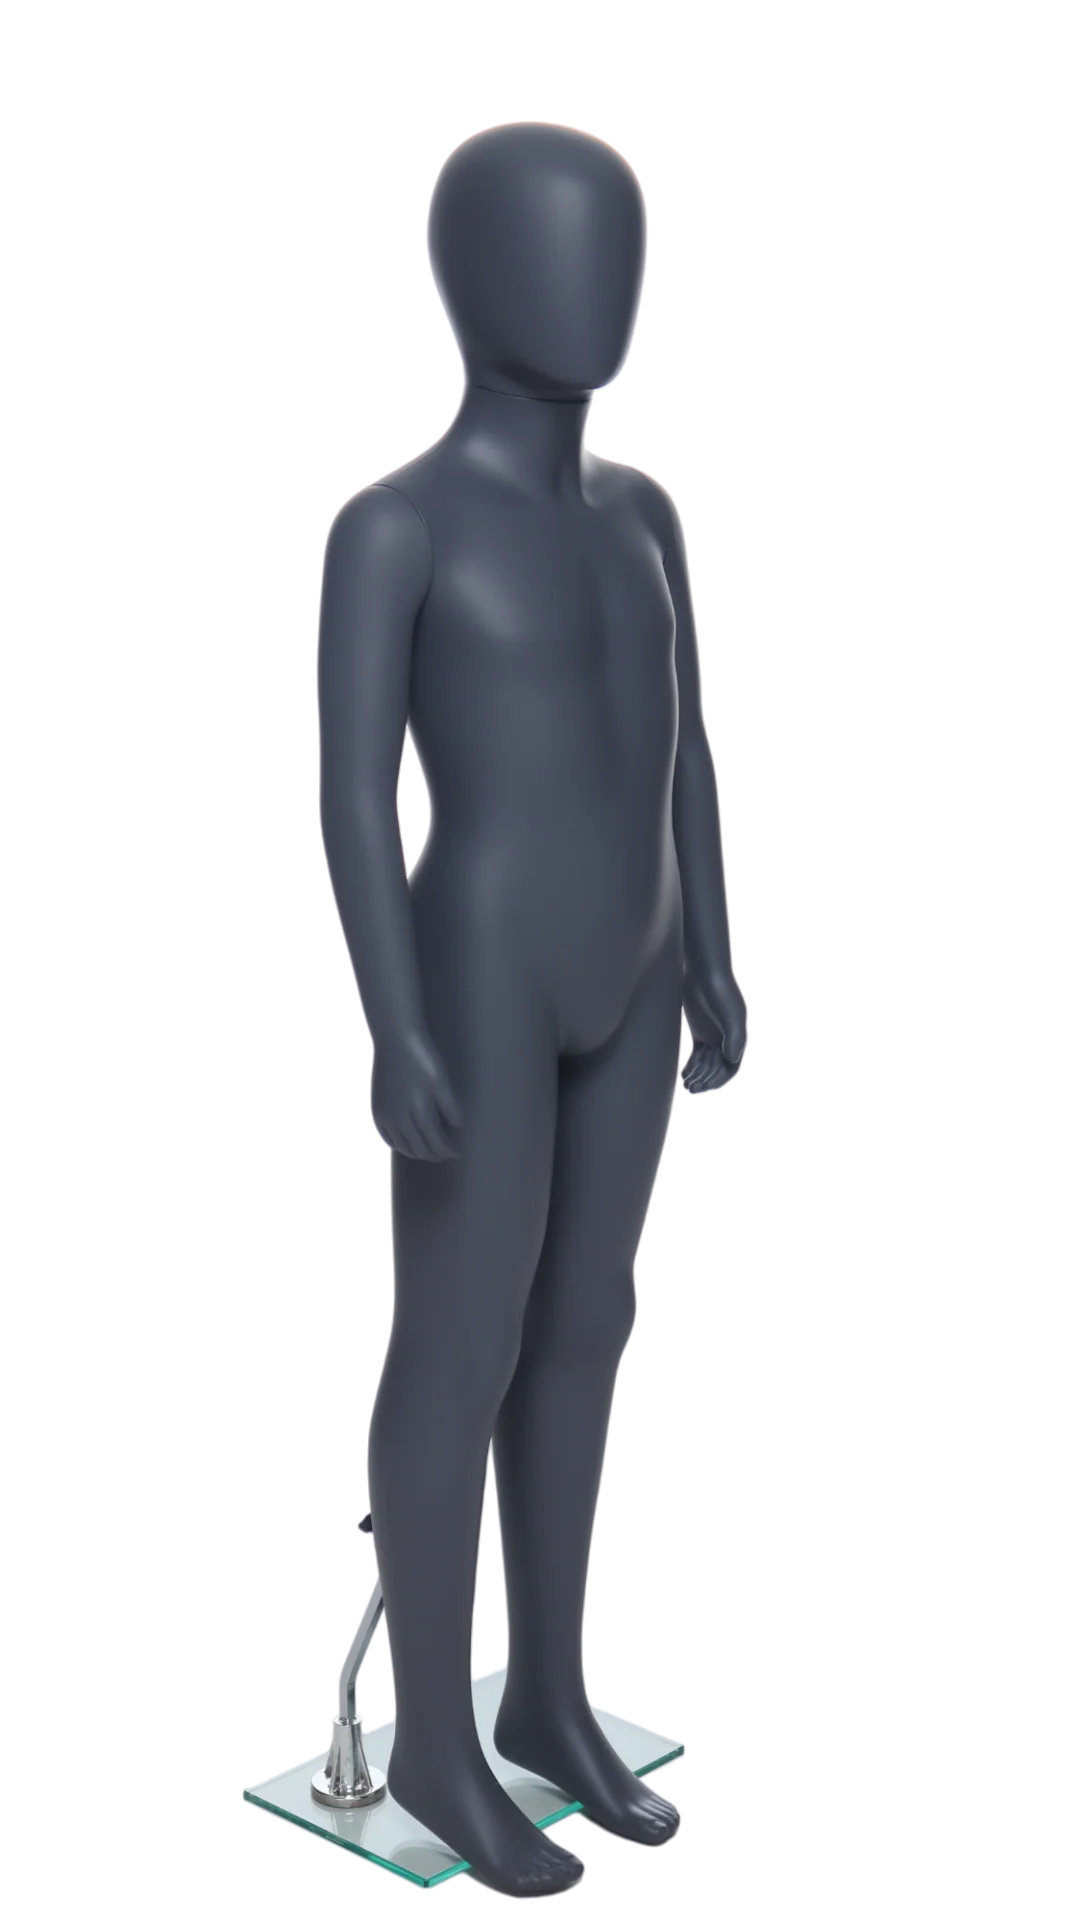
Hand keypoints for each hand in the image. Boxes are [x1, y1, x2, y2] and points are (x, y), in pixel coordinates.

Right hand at [372, 1027, 462, 1159]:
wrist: (395, 1040)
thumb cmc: (422, 1058)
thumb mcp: (441, 1080)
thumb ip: (449, 1106)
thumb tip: (458, 1126)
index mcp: (419, 1111)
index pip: (434, 1142)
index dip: (446, 1150)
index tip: (456, 1153)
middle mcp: (400, 1119)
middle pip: (418, 1148)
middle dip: (433, 1155)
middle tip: (444, 1154)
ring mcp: (386, 1115)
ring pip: (402, 1146)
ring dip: (416, 1153)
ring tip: (428, 1152)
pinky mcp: (377, 1109)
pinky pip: (388, 1137)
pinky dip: (399, 1145)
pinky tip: (406, 1143)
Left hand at [680, 966, 747, 1095]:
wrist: (704, 972)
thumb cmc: (720, 992)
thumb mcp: (731, 1015)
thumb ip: (734, 1038)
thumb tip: (732, 1060)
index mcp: (736, 1038)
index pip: (729, 1067)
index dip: (717, 1080)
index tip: (702, 1087)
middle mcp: (726, 1039)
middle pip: (716, 1067)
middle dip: (705, 1079)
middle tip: (690, 1088)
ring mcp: (712, 1034)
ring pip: (706, 1062)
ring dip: (697, 1074)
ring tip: (685, 1082)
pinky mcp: (699, 1029)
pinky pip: (697, 1052)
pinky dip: (691, 1063)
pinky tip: (682, 1070)